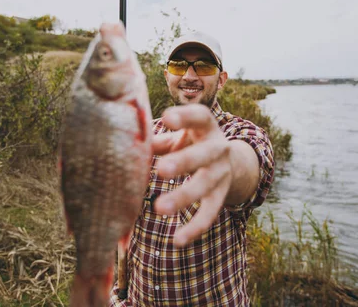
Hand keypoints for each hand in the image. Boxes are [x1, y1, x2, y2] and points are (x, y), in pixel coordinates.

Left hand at [152, 104, 232, 247]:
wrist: (227, 161)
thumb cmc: (191, 142)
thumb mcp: (178, 136)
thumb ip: (157, 139)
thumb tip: (129, 143)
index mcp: (206, 127)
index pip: (200, 117)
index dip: (185, 117)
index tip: (167, 118)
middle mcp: (218, 148)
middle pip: (204, 154)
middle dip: (184, 162)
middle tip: (161, 169)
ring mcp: (222, 173)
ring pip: (205, 186)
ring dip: (184, 197)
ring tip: (159, 208)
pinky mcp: (221, 196)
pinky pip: (210, 214)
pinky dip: (194, 228)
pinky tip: (177, 240)